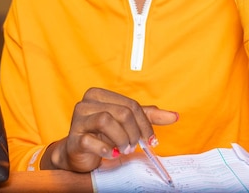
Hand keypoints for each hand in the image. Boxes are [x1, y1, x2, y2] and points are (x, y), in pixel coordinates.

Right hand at [41, 87, 177, 171]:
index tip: (151, 139)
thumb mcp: (126, 123)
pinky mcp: (73, 139)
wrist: (78, 154)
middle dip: (134, 132)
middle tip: (135, 145)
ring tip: (124, 149)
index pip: (131, 104)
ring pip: (106, 121)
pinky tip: (111, 154)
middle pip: (122, 112)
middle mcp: (86, 103)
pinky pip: (91, 141)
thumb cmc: (102, 135)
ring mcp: (77, 120)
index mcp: (99, 95)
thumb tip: (175, 116)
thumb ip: (148, 117)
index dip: (145, 123)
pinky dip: (106, 150)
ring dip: (121, 139)